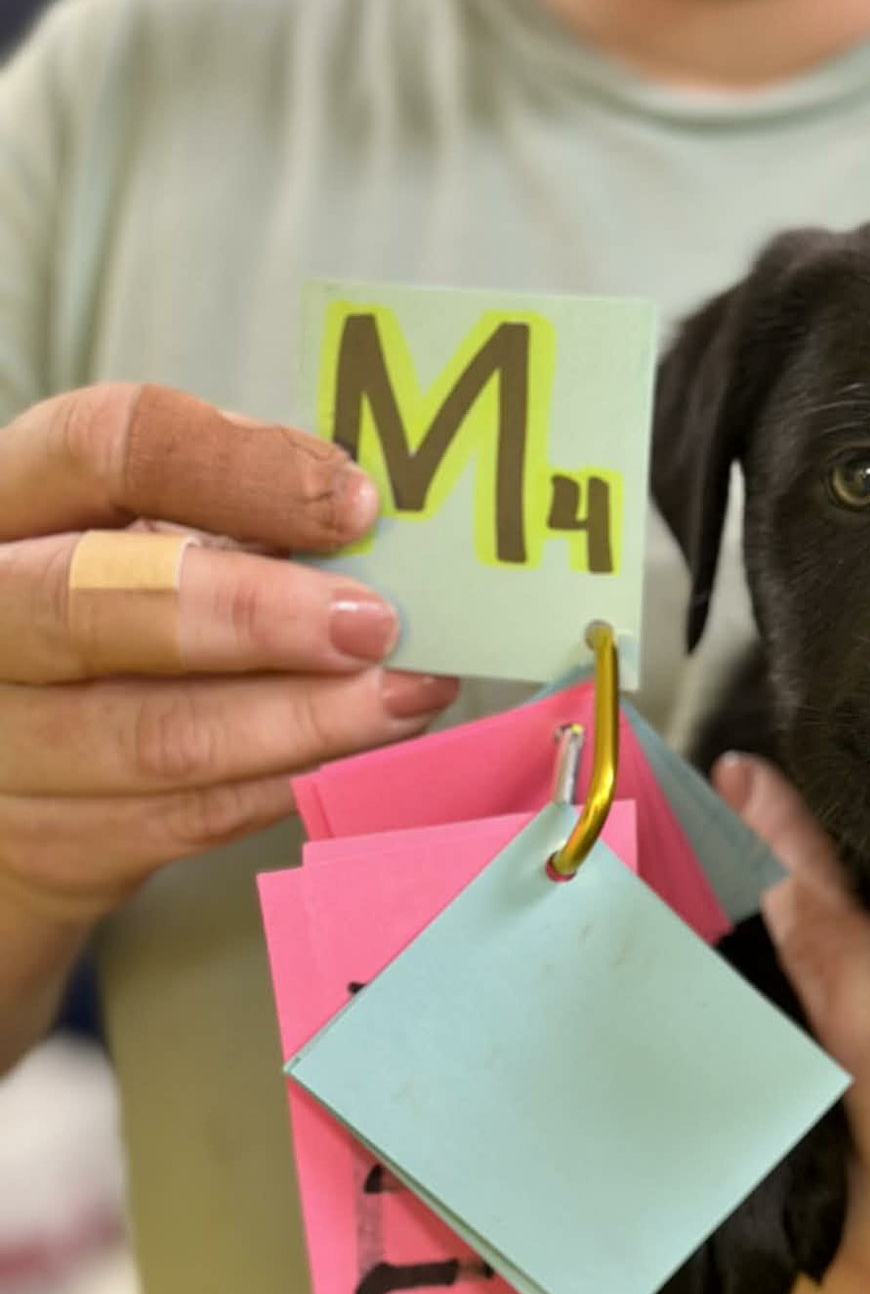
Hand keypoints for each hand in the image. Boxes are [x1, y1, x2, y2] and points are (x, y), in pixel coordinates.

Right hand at [0, 384, 456, 929]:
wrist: (11, 781)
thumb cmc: (99, 626)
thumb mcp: (133, 540)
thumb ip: (225, 519)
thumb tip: (368, 527)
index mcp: (3, 503)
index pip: (99, 448)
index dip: (236, 470)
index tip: (355, 502)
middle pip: (92, 603)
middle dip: (257, 615)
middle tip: (374, 623)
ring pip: (156, 736)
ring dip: (305, 718)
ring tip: (404, 694)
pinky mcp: (49, 844)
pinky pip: (187, 818)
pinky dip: (287, 781)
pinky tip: (359, 754)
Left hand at [711, 756, 869, 1293]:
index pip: (853, 1001)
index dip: (801, 880)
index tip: (752, 789)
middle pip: (762, 1094)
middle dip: (726, 970)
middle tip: (691, 856)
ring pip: (737, 1190)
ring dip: (710, 1076)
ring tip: (686, 959)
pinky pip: (751, 1285)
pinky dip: (730, 1195)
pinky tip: (719, 1105)